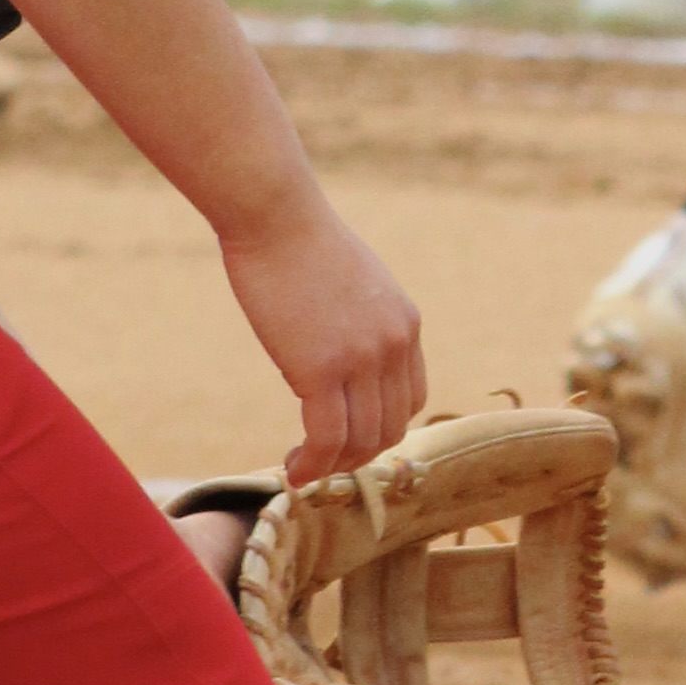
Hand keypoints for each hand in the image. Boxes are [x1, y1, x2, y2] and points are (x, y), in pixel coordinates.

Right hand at [218, 185, 425, 480]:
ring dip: (333, 466)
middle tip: (319, 460)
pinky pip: (327, 437)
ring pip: (362, 440)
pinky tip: (293, 469)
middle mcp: (395, 344)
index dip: (379, 427)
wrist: (274, 215)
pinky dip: (313, 464)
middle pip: (389, 428)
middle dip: (355, 454)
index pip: (411, 399)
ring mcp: (362, 358)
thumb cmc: (298, 242)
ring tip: (303, 468)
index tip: (346, 436)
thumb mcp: (352, 283)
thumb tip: (337, 356)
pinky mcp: (322, 368)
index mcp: (405, 324)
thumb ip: (359, 323)